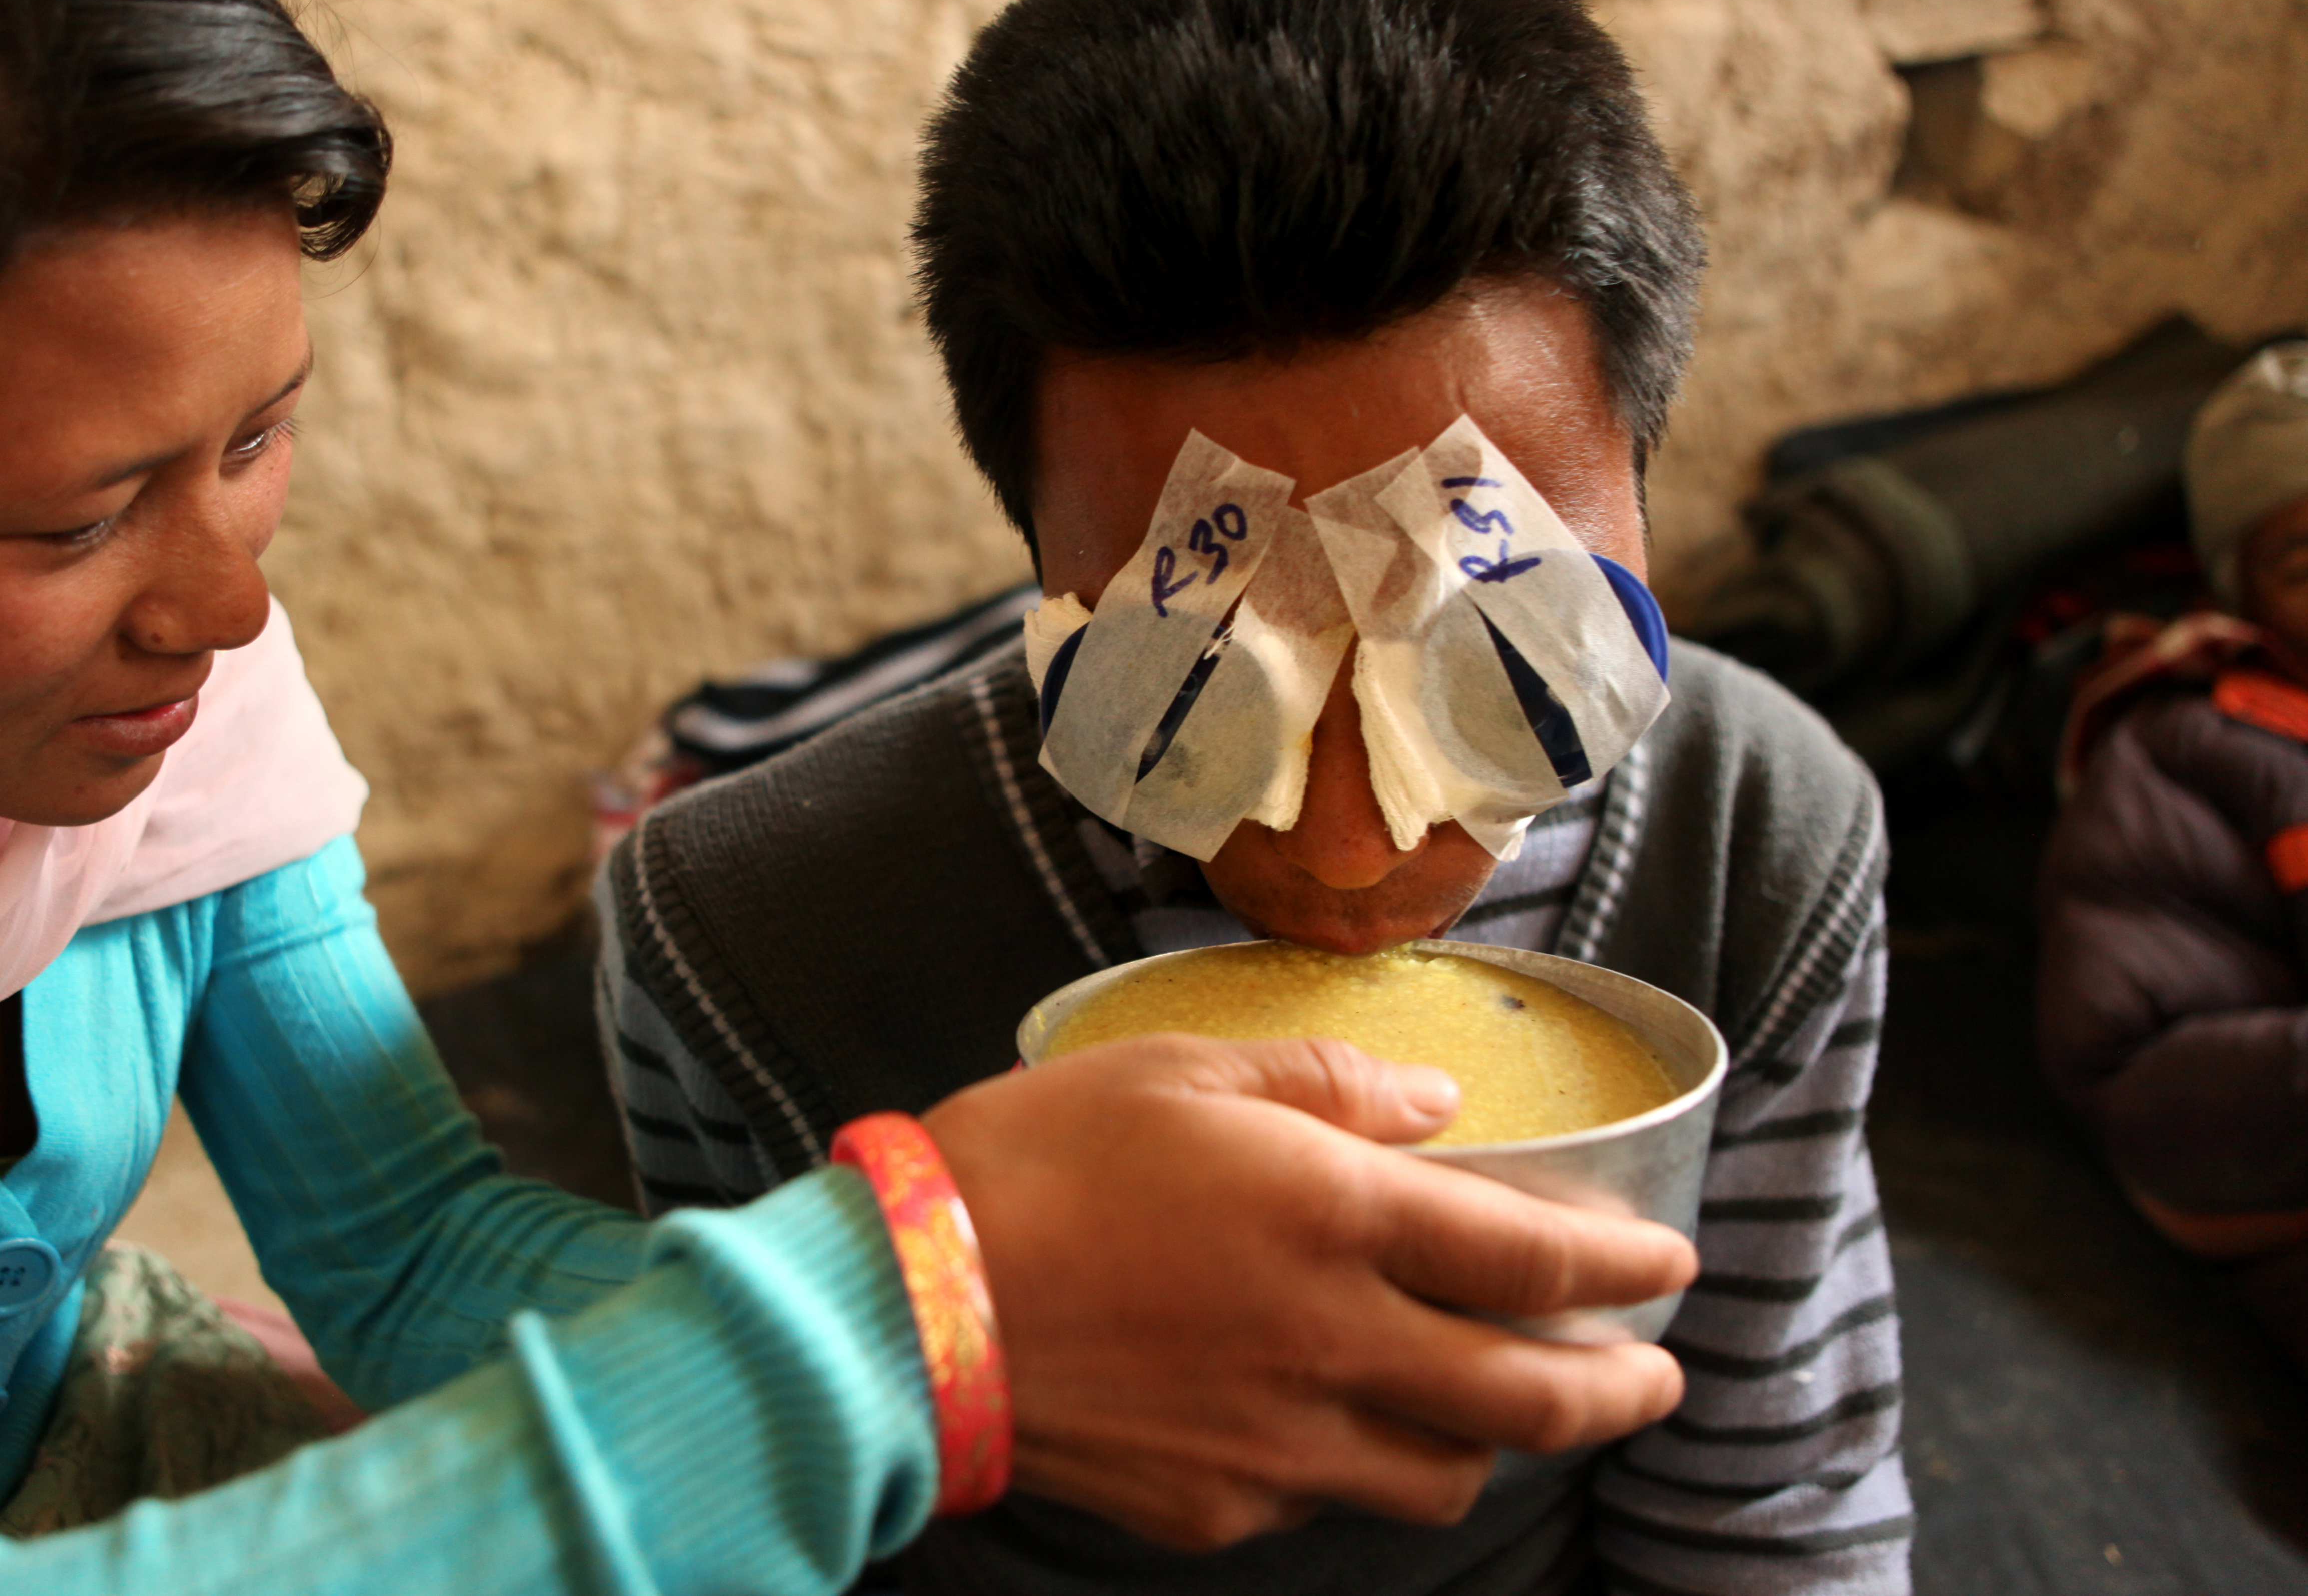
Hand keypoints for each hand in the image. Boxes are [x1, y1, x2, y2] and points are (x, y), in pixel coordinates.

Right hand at [923, 1033, 1694, 1549]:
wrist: (906, 1305)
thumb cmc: (1037, 1161)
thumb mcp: (1180, 1068)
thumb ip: (1324, 1081)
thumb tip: (1435, 1110)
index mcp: (1334, 1218)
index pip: (1535, 1260)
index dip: (1625, 1268)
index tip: (1670, 1266)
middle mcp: (1332, 1345)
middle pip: (1529, 1399)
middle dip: (1617, 1391)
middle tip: (1655, 1377)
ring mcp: (1278, 1444)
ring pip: (1444, 1475)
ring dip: (1500, 1444)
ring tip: (1507, 1410)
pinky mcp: (1216, 1508)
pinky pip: (1325, 1498)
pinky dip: (1360, 1464)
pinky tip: (1334, 1424)